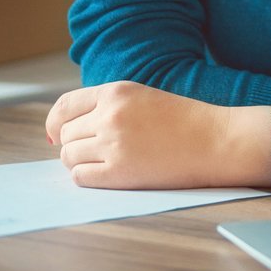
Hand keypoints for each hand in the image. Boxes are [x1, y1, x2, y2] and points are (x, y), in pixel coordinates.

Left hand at [45, 81, 270, 189]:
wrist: (216, 140)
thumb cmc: (183, 121)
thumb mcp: (142, 97)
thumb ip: (107, 106)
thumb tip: (64, 131)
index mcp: (116, 92)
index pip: (64, 106)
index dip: (54, 123)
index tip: (55, 135)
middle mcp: (110, 115)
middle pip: (65, 134)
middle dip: (74, 144)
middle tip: (95, 152)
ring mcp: (113, 144)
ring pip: (69, 157)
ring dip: (80, 162)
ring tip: (105, 163)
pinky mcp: (119, 172)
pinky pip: (80, 177)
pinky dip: (87, 178)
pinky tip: (106, 175)